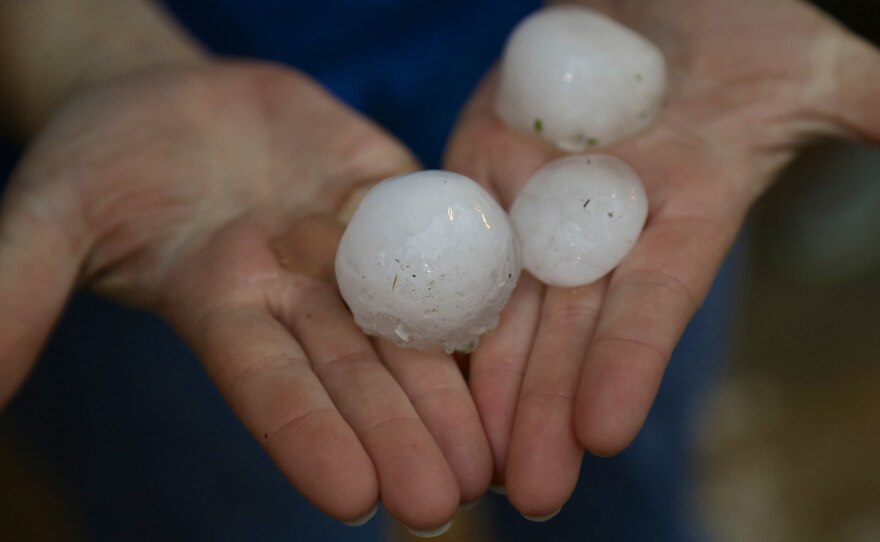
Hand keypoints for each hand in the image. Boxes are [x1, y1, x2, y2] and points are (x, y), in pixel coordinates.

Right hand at [0, 61, 492, 529]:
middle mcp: (299, 294)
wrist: (176, 101)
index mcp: (224, 308)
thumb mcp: (51, 212)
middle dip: (400, 436)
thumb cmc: (103, 158)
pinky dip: (483, 285)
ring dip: (451, 390)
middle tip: (445, 502)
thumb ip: (19, 288)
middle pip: (356, 373)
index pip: (267, 385)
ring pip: (410, 326)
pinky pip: (443, 237)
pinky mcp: (393, 197)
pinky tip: (523, 339)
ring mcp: (352, 248)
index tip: (352, 499)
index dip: (305, 437)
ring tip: (494, 457)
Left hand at [445, 0, 879, 515]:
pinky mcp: (483, 162)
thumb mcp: (811, 66)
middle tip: (526, 493)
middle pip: (569, 328)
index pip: (652, 302)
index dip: (629, 363)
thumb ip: (864, 107)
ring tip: (471, 454)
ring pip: (505, 300)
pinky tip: (412, 356)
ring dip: (488, 379)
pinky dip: (433, 291)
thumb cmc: (741, 33)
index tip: (603, 433)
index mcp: (682, 214)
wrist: (648, 6)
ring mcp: (536, 198)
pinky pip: (453, 230)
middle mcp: (603, 225)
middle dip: (547, 409)